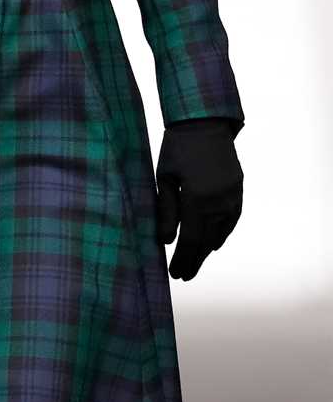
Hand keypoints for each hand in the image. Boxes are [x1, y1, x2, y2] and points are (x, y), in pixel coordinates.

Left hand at [156, 120, 242, 280]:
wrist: (205, 124)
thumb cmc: (177, 149)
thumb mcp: (164, 179)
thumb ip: (165, 211)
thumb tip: (165, 241)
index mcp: (197, 198)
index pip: (190, 239)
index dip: (183, 259)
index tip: (175, 274)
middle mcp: (218, 201)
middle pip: (206, 241)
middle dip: (194, 260)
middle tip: (183, 277)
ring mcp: (231, 196)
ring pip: (220, 233)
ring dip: (206, 250)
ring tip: (194, 264)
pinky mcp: (237, 190)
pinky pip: (231, 220)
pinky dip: (221, 234)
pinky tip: (213, 244)